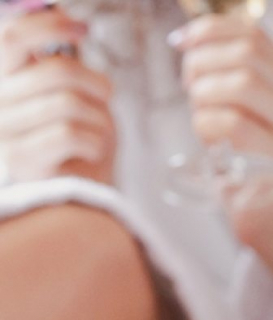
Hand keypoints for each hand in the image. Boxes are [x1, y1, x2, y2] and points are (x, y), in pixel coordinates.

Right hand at [0, 10, 115, 183]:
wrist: (77, 193)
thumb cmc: (75, 141)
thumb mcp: (67, 92)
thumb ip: (57, 61)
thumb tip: (63, 18)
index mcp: (2, 79)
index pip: (11, 38)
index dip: (49, 26)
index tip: (81, 28)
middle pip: (55, 71)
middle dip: (96, 82)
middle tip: (105, 96)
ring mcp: (3, 132)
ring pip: (69, 103)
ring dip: (99, 117)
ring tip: (98, 129)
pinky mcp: (21, 160)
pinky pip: (71, 135)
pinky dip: (95, 141)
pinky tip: (91, 150)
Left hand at [172, 15, 272, 287]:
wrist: (272, 222)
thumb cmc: (249, 166)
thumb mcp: (245, 114)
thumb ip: (230, 78)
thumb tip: (189, 41)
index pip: (255, 36)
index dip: (211, 30)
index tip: (182, 42)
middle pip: (247, 56)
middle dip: (202, 62)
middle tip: (187, 85)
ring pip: (241, 85)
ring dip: (203, 93)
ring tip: (197, 112)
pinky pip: (234, 125)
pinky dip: (206, 124)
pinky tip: (206, 140)